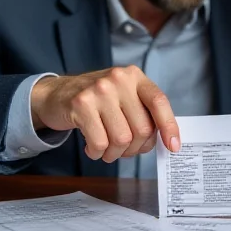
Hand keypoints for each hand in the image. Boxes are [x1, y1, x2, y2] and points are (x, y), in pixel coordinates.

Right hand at [30, 66, 179, 161]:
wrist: (56, 94)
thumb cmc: (97, 101)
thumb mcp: (123, 96)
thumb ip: (143, 112)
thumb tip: (165, 141)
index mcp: (135, 77)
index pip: (159, 102)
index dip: (169, 126)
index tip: (173, 146)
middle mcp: (119, 80)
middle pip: (141, 128)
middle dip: (135, 148)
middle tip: (125, 150)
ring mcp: (99, 91)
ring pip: (122, 139)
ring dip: (115, 154)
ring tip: (107, 150)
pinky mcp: (80, 105)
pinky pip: (100, 143)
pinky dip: (98, 153)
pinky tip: (93, 148)